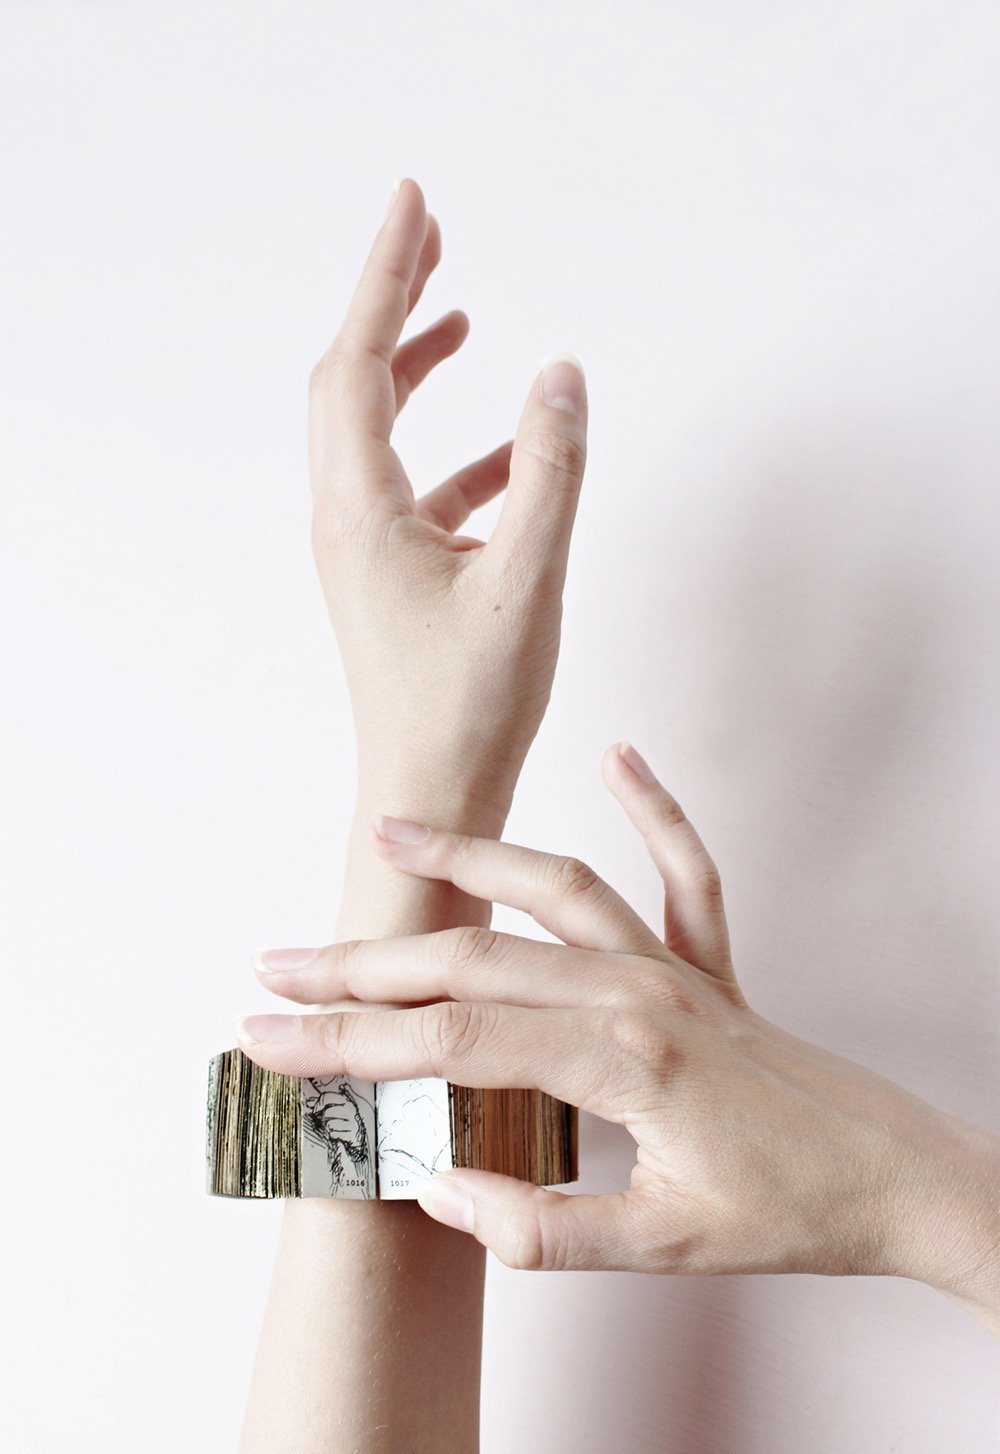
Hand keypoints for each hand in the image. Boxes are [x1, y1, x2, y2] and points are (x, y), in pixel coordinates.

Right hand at [237, 741, 998, 1328]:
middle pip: (476, 959)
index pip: (451, 1041)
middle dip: (366, 964)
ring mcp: (677, 967)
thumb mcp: (663, 1249)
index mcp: (623, 1063)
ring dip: (468, 859)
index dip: (349, 1042)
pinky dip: (655, 808)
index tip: (271, 1038)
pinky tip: (621, 755)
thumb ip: (544, 1228)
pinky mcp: (710, 963)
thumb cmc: (790, 1215)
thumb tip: (437, 1190)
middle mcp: (641, 993)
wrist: (897, 1179)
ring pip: (554, 891)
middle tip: (279, 964)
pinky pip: (684, 870)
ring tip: (394, 830)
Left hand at [308, 177, 588, 831]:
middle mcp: (348, 520)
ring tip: (458, 311)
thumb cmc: (471, 705)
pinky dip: (453, 451)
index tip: (413, 202)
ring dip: (412, 369)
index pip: (361, 362)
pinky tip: (506, 451)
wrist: (433, 795)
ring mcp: (365, 550)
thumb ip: (550, 472)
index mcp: (361, 510)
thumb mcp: (526, 580)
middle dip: (388, 302)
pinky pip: (416, 489)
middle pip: (351, 382)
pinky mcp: (392, 578)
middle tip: (429, 233)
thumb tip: (561, 374)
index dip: (386, 275)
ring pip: (377, 433)